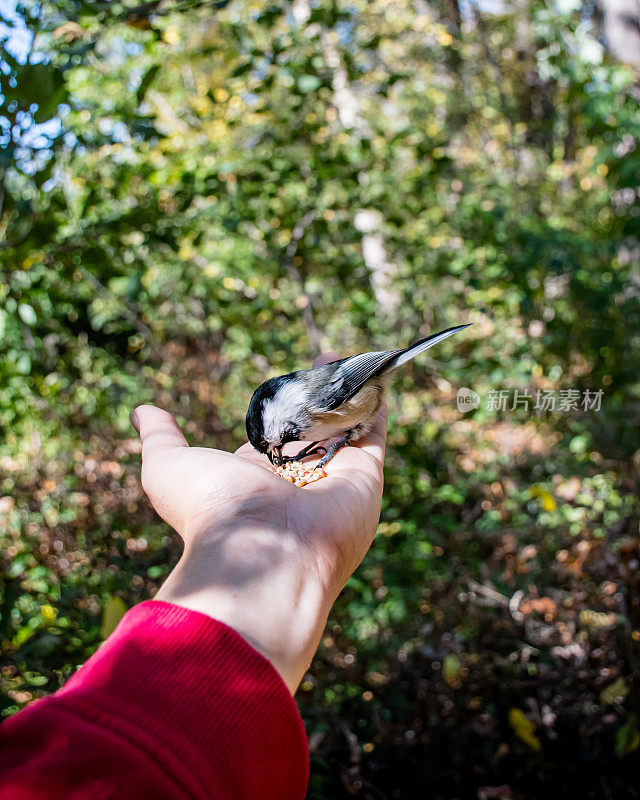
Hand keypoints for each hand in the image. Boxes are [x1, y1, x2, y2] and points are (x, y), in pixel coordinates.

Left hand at [130, 354, 386, 692]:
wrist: (262, 549)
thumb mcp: (169, 467)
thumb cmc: (211, 508)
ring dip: (349, 393)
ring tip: (349, 357)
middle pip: (314, 429)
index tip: (286, 376)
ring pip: (345, 428)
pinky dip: (376, 405)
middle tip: (325, 358)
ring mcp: (333, 479)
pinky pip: (372, 434)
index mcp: (257, 477)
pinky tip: (375, 375)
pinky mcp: (365, 477)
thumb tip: (143, 412)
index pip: (274, 434)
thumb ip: (161, 437)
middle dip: (320, 394)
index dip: (282, 404)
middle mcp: (298, 480)